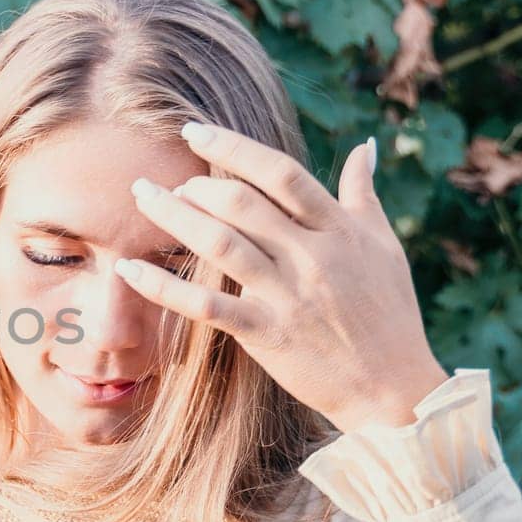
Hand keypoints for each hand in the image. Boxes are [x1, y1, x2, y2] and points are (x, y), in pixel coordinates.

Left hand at [117, 123, 449, 433]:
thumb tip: (364, 147)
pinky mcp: (266, 335)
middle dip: (197, 185)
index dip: (234, 147)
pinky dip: (162, 286)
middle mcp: (312, 257)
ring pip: (220, 245)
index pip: (281, 174)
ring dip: (175, 217)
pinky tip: (128, 268)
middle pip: (243, 204)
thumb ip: (364, 195)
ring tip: (144, 198)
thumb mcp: (385, 247)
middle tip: (165, 182)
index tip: (195, 131)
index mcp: (340, 230)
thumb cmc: (391, 315)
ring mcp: (288, 296)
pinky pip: (205, 306)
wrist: (394, 390)